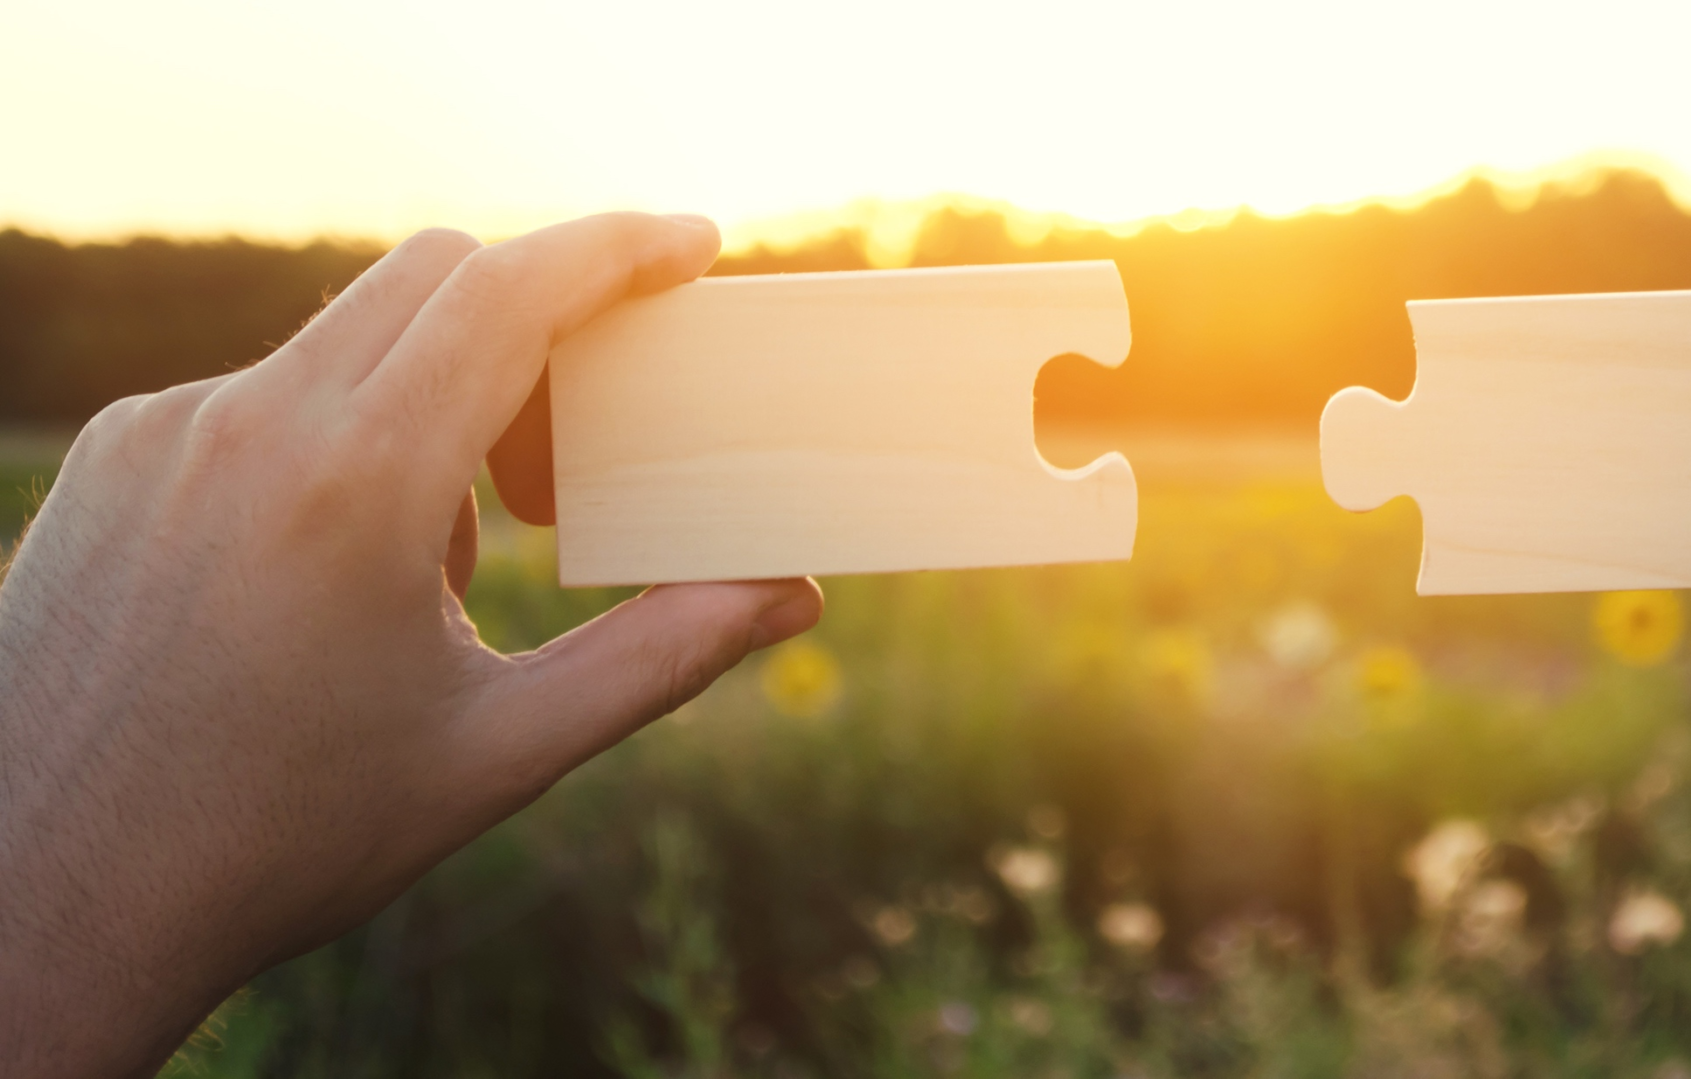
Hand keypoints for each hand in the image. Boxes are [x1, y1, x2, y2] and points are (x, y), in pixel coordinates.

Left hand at [0, 213, 822, 1076]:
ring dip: (429, 404)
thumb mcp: (497, 753)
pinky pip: (259, 396)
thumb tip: (785, 593)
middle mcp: (245, 426)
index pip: (509, 293)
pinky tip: (328, 579)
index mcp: (354, 486)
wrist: (53, 902)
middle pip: (434, 279)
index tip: (691, 244)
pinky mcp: (111, 461)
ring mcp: (161, 434)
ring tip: (434, 570)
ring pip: (346, 340)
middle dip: (535, 331)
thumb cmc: (281, 840)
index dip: (617, 248)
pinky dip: (335, 444)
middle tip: (564, 470)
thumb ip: (659, 657)